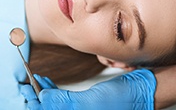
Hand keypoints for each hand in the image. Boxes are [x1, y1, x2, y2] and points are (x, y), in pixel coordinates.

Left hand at [21, 69, 155, 109]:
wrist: (138, 90)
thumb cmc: (120, 99)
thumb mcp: (89, 102)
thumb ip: (64, 102)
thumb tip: (42, 98)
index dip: (34, 105)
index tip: (25, 92)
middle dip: (35, 99)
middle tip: (25, 87)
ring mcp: (80, 109)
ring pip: (55, 103)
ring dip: (43, 92)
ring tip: (35, 81)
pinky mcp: (83, 100)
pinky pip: (63, 97)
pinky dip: (53, 89)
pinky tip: (47, 83)